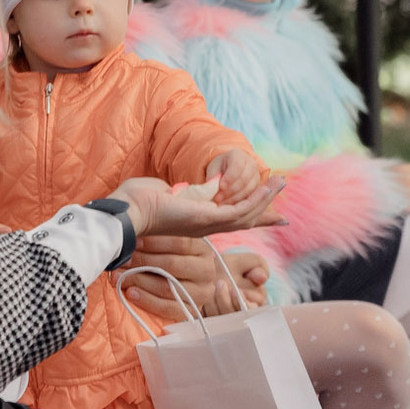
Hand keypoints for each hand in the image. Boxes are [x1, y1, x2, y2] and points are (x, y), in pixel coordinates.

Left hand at [114, 174, 283, 240]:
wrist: (127, 212)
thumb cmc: (138, 202)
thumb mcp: (166, 194)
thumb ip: (180, 193)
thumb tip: (179, 190)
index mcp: (197, 220)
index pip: (231, 218)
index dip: (253, 213)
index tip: (273, 213)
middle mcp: (206, 226)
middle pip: (245, 218)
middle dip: (266, 205)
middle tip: (282, 189)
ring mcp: (207, 224)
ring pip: (246, 214)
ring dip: (265, 197)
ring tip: (280, 182)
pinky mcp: (206, 219)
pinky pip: (238, 212)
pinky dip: (255, 200)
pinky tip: (266, 188)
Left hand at [123, 236, 265, 317]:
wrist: (185, 284)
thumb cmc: (169, 256)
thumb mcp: (170, 240)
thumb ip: (163, 230)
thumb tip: (138, 215)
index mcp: (203, 248)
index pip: (180, 243)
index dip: (154, 242)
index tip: (132, 240)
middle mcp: (207, 270)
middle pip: (172, 265)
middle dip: (142, 261)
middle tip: (121, 259)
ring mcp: (202, 292)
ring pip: (168, 287)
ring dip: (139, 280)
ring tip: (117, 275)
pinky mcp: (192, 310)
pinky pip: (168, 308)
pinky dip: (147, 301)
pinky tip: (131, 292)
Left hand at [206, 147, 264, 204]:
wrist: (227, 171)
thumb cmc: (218, 169)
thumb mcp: (213, 170)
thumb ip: (213, 178)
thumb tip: (212, 189)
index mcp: (238, 155)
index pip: (237, 166)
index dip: (229, 177)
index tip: (220, 187)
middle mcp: (251, 164)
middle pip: (245, 179)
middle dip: (231, 191)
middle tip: (218, 199)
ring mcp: (256, 176)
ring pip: (249, 189)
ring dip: (235, 198)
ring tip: (222, 204)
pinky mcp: (258, 188)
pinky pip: (251, 197)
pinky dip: (240, 203)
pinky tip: (229, 207)